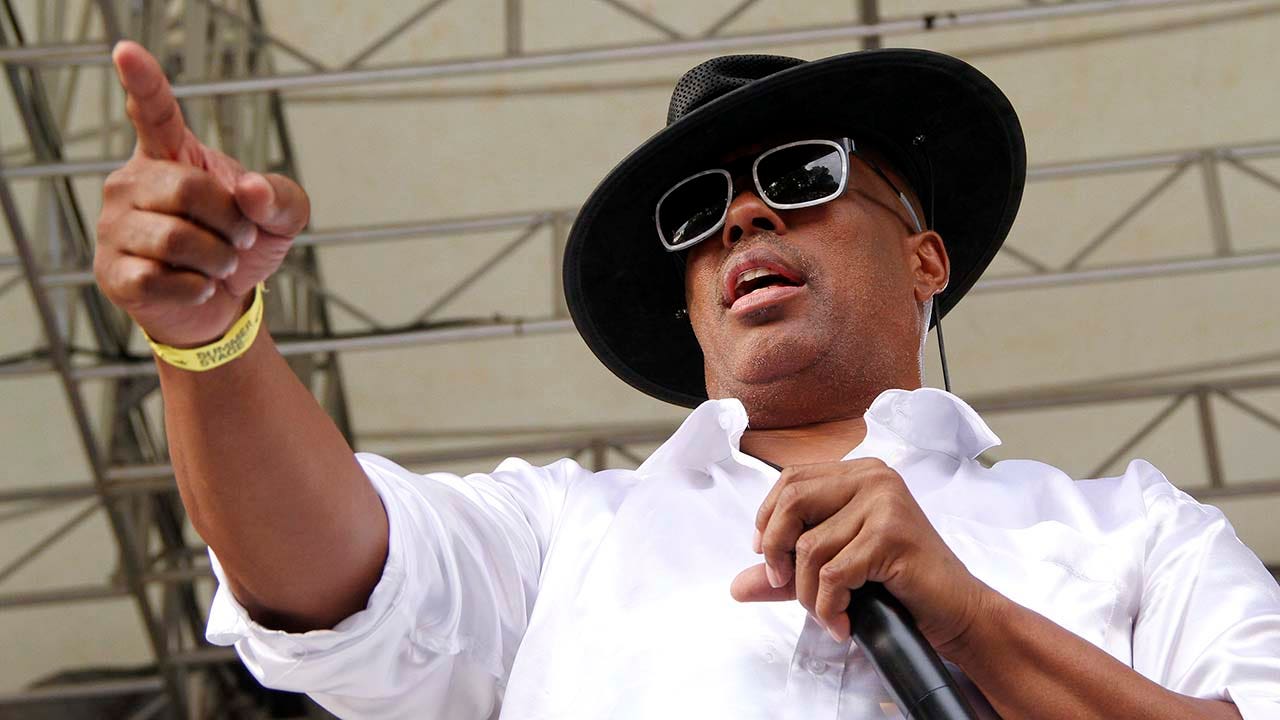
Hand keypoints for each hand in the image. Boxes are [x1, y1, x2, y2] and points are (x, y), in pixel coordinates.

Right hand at [94, 41, 309, 347]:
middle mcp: (133, 183)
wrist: (225, 304)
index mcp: (172, 154)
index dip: (143, 83)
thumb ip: (279, 196)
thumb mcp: (281, 217)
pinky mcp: (114, 273)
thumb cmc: (244, 244)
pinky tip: (199, 287)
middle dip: (230, 221)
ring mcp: (115, 227)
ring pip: (172, 240)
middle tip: (240, 238)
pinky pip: (159, 279)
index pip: (155, 113)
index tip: (126, 51)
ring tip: (221, 264)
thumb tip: (249, 190)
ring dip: (217, 259)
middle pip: (185, 190)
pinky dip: (197, 289)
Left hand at [731, 458, 992, 655]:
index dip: (768, 518)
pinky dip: (829, 606)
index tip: (766, 556)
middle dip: (777, 551)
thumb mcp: (836, 570)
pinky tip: (843, 623)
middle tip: (782, 584)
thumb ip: (788, 571)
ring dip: (808, 594)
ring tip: (829, 612)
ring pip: (810, 547)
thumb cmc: (901, 586)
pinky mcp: (891, 535)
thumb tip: (736, 586)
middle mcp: (873, 478)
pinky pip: (832, 574)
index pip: (791, 479)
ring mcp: (885, 503)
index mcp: (860, 473)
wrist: (957, 611)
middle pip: (792, 501)